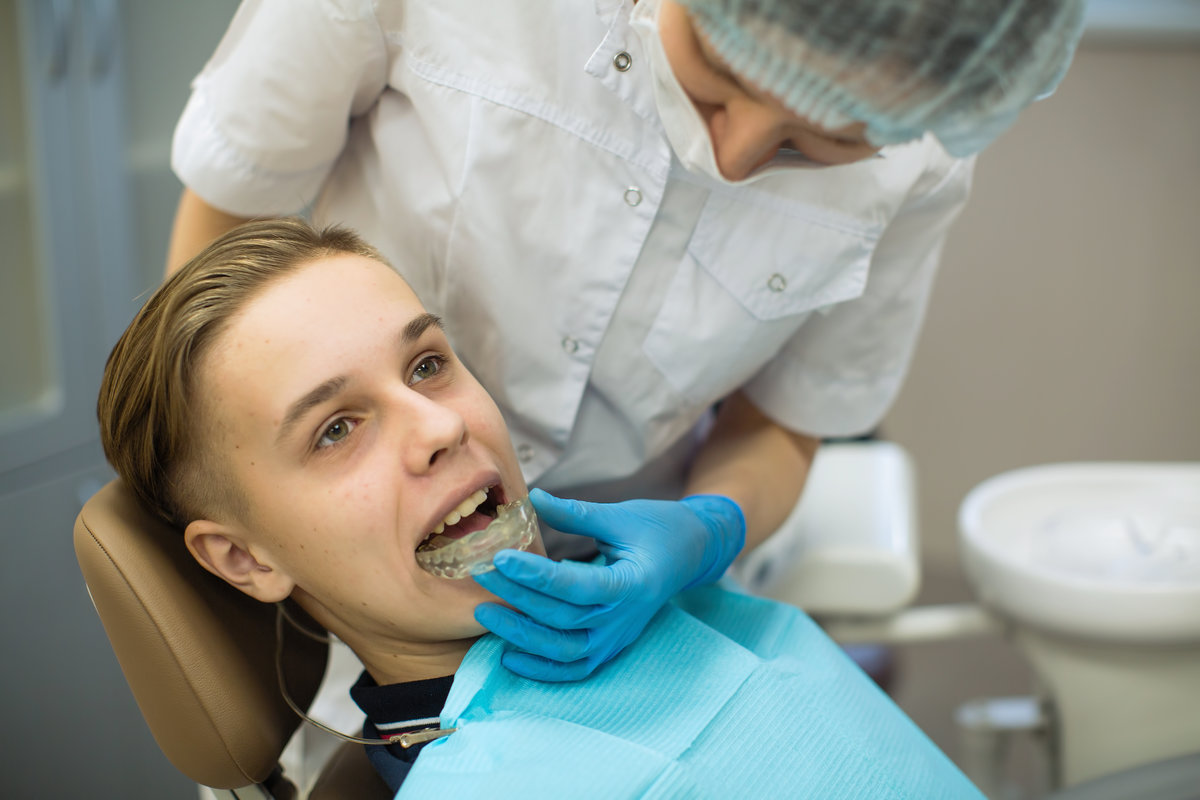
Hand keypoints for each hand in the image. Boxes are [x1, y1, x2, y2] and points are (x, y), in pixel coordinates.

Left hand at [472, 488, 744, 680]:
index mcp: (632, 583)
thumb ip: (575, 513)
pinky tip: (509, 655)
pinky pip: (575, 668)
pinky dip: (542, 670)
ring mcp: (617, 638)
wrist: (690, 553)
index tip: (501, 557)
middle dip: (518, 598)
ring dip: (521, 636)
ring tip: (486, 612)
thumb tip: (532, 498)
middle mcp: (624, 619)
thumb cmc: (657, 528)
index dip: (536, 576)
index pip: (576, 586)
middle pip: (563, 618)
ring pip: (564, 651)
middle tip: (483, 574)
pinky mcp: (610, 646)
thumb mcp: (620, 515)